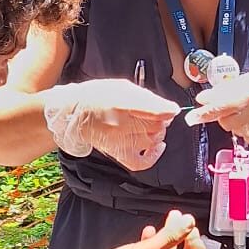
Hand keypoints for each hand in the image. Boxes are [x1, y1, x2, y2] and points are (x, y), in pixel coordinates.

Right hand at [43, 79, 180, 171]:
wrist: (74, 114)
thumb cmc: (97, 97)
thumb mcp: (122, 86)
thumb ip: (144, 96)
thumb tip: (165, 106)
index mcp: (122, 103)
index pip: (155, 110)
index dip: (168, 110)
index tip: (173, 109)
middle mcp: (122, 124)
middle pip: (157, 126)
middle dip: (163, 119)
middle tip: (158, 113)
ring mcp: (120, 141)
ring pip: (153, 140)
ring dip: (159, 132)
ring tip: (153, 125)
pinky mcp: (118, 154)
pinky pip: (142, 162)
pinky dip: (153, 156)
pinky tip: (157, 147)